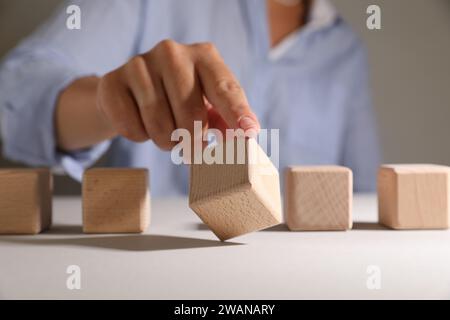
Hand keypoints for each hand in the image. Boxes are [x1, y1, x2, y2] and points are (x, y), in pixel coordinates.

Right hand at [96, 40, 259, 149]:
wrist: (131, 93)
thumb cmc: (179, 99)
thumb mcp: (208, 105)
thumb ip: (227, 120)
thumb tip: (245, 133)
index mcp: (204, 56)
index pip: (224, 88)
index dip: (237, 112)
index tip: (248, 131)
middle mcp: (172, 52)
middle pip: (191, 114)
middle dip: (192, 141)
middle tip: (190, 146)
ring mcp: (139, 63)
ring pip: (160, 125)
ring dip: (166, 141)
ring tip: (166, 133)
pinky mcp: (112, 81)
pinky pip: (132, 128)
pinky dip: (140, 137)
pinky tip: (141, 123)